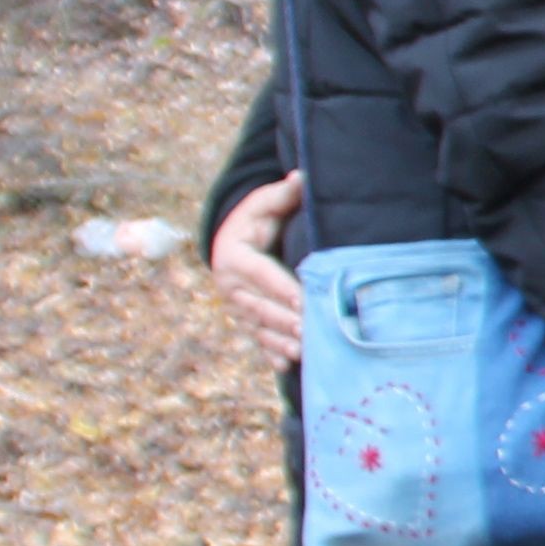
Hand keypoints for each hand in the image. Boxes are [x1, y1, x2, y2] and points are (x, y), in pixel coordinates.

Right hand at [209, 171, 307, 372]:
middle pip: (261, 308)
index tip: (304, 300)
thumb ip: (282, 194)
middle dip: (287, 322)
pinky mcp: (246, 322)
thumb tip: (301, 178)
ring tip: (306, 354)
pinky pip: (257, 342)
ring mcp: (237, 309)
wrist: (231, 243)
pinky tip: (288, 367)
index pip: (260, 275)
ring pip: (259, 329)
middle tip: (314, 333)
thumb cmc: (255, 220)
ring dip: (282, 343)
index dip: (282, 288)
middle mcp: (231, 287)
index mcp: (234, 257)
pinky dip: (272, 355)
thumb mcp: (264, 204)